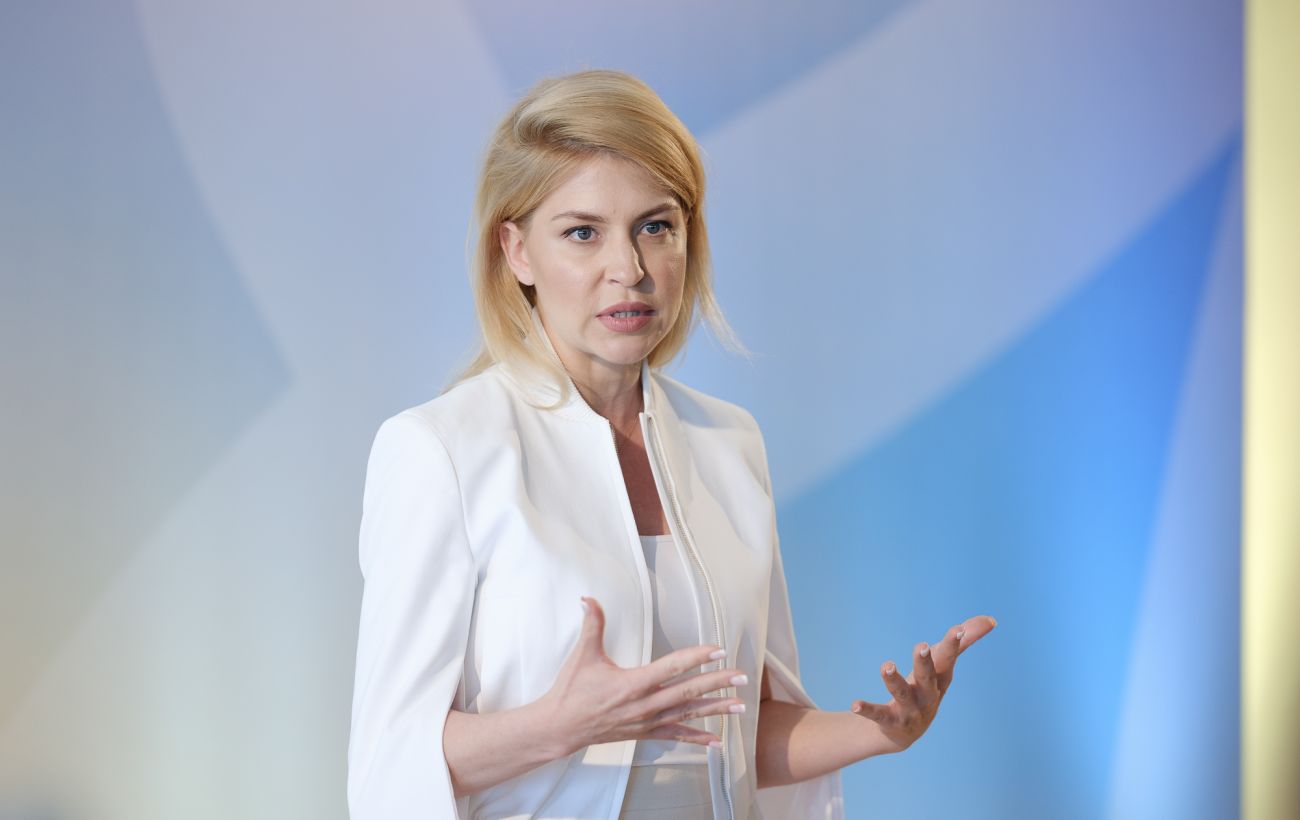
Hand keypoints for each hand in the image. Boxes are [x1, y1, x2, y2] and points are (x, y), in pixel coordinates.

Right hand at [538, 596, 749, 756]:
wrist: (561, 727)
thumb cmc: (572, 690)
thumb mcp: (582, 654)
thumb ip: (592, 624)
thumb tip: (588, 597)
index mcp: (633, 683)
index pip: (672, 667)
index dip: (697, 657)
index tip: (719, 650)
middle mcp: (645, 705)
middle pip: (688, 692)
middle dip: (718, 684)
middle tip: (742, 677)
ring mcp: (647, 722)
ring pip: (688, 715)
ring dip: (716, 710)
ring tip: (741, 706)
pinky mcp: (645, 733)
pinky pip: (676, 735)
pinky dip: (699, 739)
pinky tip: (719, 741)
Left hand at [849, 615, 996, 752]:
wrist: (904, 732)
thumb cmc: (926, 689)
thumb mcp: (943, 667)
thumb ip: (962, 642)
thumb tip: (991, 620)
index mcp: (940, 679)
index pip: (948, 659)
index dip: (954, 644)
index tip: (958, 629)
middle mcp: (928, 695)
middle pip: (927, 677)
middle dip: (925, 662)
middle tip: (922, 645)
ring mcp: (910, 710)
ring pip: (902, 693)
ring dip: (894, 680)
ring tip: (886, 665)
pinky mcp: (890, 721)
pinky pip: (878, 714)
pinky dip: (867, 709)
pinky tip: (855, 704)